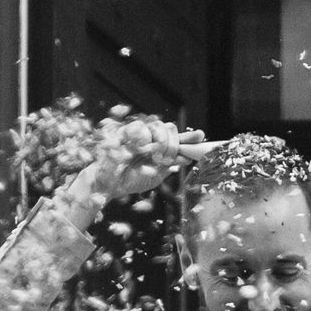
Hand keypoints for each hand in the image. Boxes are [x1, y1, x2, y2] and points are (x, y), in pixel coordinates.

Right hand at [82, 118, 215, 202]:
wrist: (109, 183)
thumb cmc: (131, 180)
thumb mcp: (156, 175)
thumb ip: (171, 164)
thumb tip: (187, 157)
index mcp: (159, 149)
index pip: (177, 139)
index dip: (189, 137)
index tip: (201, 136)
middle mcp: (151, 139)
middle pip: (170, 130)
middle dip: (172, 144)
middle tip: (164, 158)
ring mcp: (140, 134)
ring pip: (158, 127)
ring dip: (158, 143)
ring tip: (150, 156)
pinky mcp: (127, 130)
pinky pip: (142, 128)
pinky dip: (144, 139)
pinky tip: (139, 149)